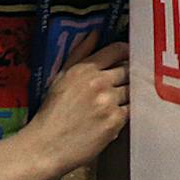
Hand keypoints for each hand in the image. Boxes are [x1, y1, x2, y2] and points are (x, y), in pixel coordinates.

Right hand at [18, 37, 129, 176]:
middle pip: (129, 70)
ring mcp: (109, 101)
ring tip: (113, 104)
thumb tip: (94, 33)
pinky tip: (112, 118)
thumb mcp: (60, 77)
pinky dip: (125, 114)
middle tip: (121, 85)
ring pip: (132, 91)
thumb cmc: (51, 113)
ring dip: (127, 96)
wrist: (46, 146)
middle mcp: (98, 82)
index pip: (117, 50)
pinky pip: (131, 111)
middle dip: (127, 77)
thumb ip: (79, 53)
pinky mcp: (115, 121)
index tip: (128, 58)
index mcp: (84, 69)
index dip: (126, 53)